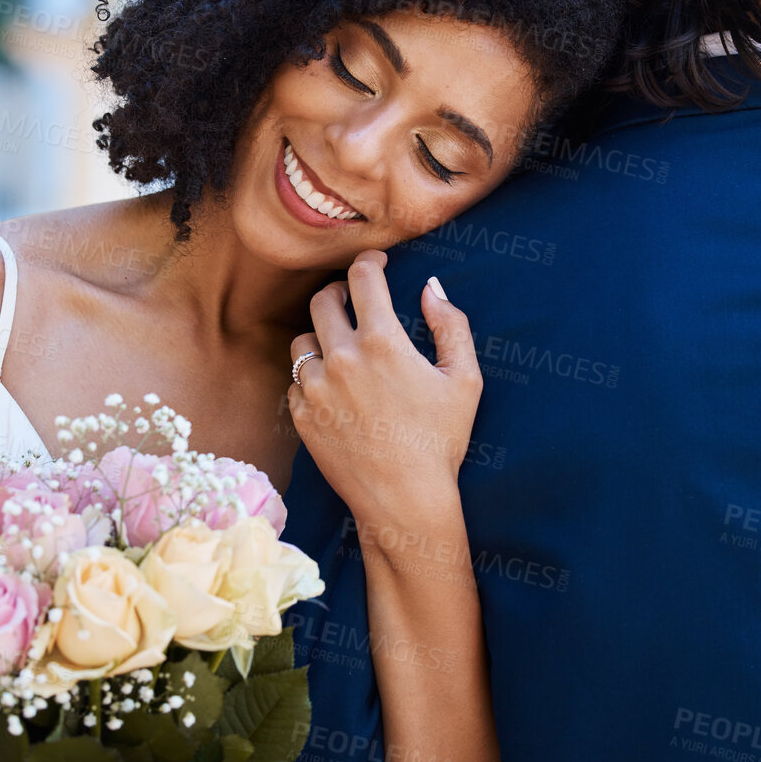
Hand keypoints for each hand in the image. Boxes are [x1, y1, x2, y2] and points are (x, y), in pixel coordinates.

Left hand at [288, 250, 481, 523]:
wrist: (404, 500)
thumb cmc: (441, 441)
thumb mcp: (464, 380)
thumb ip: (451, 326)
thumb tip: (431, 288)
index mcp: (382, 342)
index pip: (362, 278)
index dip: (369, 261)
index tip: (375, 263)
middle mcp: (342, 359)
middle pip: (324, 300)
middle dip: (339, 292)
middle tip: (353, 300)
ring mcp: (316, 389)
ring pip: (303, 340)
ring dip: (321, 336)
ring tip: (341, 348)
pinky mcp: (301, 417)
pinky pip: (296, 381)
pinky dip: (312, 378)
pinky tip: (334, 388)